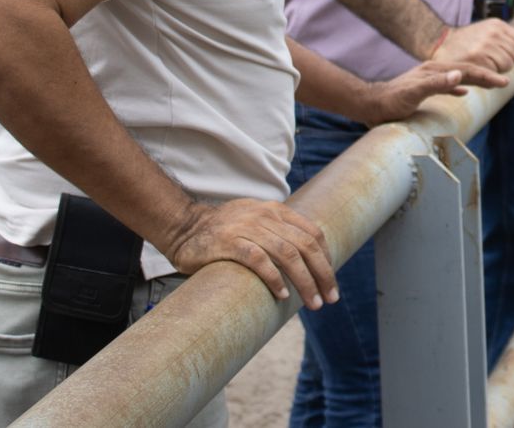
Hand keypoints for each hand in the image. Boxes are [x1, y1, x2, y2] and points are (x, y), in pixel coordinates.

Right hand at [162, 199, 336, 309]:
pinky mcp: (229, 243)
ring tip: (312, 302)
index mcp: (276, 211)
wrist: (184, 226)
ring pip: (288, 254)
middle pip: (305, 245)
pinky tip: (282, 295)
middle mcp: (265, 216)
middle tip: (329, 298)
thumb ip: (279, 233)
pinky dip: (274, 278)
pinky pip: (258, 260)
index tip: (330, 281)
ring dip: (304, 281)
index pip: (312, 233)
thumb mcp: (256, 221)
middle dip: (322, 273)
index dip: (326, 258)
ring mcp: (247, 228)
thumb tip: (307, 261)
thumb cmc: (224, 232)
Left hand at [364, 59, 510, 123]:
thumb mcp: (413, 93)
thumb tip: (460, 75)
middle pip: (466, 70)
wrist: (370, 104)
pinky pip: (448, 85)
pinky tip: (464, 91)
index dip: (487, 76)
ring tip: (492, 82)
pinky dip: (460, 87)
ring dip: (477, 78)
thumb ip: (436, 84)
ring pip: (459, 76)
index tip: (505, 82)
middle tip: (507, 81)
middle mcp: (434, 71)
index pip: (467, 70)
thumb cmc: (391, 102)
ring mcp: (429, 79)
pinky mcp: (424, 88)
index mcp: (435, 70)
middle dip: (487, 75)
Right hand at [433, 18, 513, 70]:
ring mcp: (486, 45)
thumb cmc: (466, 44)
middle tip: (486, 59)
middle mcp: (493, 32)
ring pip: (507, 65)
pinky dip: (491, 78)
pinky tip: (484, 73)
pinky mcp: (478, 60)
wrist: (439, 46)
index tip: (496, 53)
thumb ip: (511, 45)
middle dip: (505, 62)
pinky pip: (495, 74)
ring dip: (497, 70)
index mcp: (497, 25)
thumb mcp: (489, 38)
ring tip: (480, 64)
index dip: (511, 52)